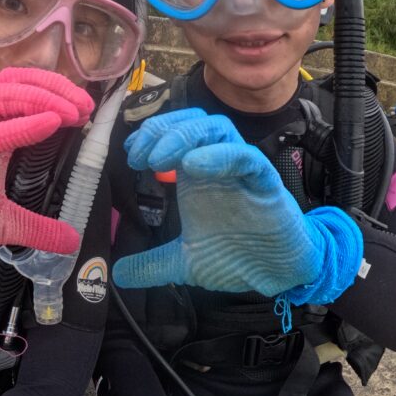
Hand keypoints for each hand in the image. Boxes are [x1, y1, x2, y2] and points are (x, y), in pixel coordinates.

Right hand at [0, 68, 93, 289]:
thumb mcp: (4, 226)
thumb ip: (37, 229)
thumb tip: (71, 240)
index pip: (19, 94)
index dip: (53, 94)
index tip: (84, 112)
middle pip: (11, 83)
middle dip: (52, 86)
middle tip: (85, 107)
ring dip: (40, 97)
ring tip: (71, 113)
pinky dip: (20, 125)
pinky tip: (49, 123)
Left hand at [113, 109, 362, 301]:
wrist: (279, 274)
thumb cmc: (238, 254)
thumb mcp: (185, 263)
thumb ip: (152, 264)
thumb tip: (116, 274)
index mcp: (199, 175)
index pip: (174, 133)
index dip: (150, 136)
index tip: (131, 155)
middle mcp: (218, 165)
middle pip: (192, 121)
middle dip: (161, 130)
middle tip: (139, 156)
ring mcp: (243, 170)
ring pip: (218, 128)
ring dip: (184, 136)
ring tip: (159, 159)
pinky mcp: (266, 182)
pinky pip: (246, 157)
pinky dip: (220, 154)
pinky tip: (194, 165)